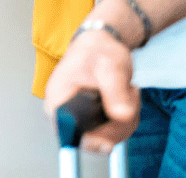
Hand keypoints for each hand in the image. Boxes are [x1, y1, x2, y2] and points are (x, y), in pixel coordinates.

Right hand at [43, 18, 139, 152]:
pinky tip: (125, 97)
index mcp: (58, 102)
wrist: (102, 44)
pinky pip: (114, 132)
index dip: (91, 141)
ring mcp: (80, 118)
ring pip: (108, 138)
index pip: (70, 136)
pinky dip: (127, 119)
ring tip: (126, 91)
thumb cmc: (97, 51)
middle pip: (93, 140)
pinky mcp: (93, 120)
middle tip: (127, 96)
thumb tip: (122, 116)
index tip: (109, 139)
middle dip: (118, 124)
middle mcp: (65, 113)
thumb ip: (115, 92)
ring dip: (127, 119)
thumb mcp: (109, 68)